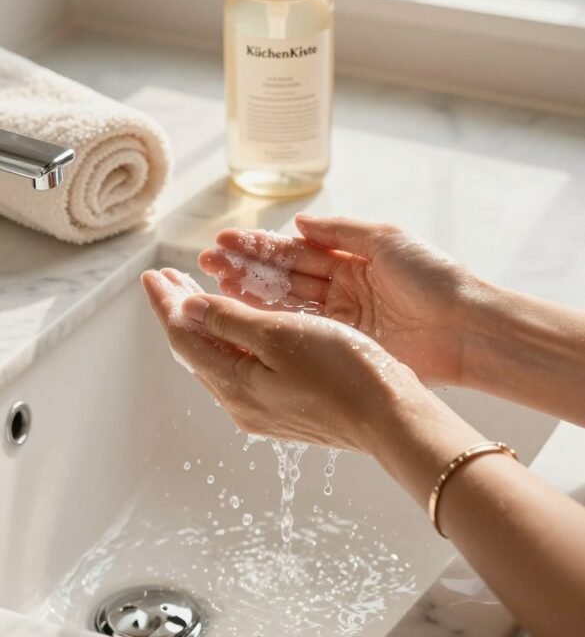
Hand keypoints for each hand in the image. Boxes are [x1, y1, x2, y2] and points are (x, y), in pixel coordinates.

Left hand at [140, 267, 418, 451]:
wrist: (391, 417)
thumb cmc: (342, 370)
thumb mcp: (280, 334)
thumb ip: (230, 321)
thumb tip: (185, 309)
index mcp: (235, 383)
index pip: (184, 337)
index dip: (167, 302)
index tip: (153, 274)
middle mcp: (242, 402)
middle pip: (197, 349)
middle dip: (180, 310)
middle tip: (168, 278)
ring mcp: (265, 409)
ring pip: (219, 360)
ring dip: (205, 324)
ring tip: (195, 295)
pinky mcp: (288, 409)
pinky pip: (243, 369)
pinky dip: (230, 339)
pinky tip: (238, 327)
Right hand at [199, 215, 486, 385]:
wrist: (466, 327)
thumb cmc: (433, 277)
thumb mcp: (386, 240)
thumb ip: (339, 231)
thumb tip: (299, 223)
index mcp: (353, 259)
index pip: (296, 251)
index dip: (260, 246)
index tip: (225, 241)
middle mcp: (342, 289)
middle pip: (284, 277)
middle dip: (244, 268)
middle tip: (206, 262)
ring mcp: (341, 320)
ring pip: (286, 303)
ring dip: (249, 292)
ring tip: (212, 282)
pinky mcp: (345, 346)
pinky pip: (301, 331)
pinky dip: (271, 321)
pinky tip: (241, 311)